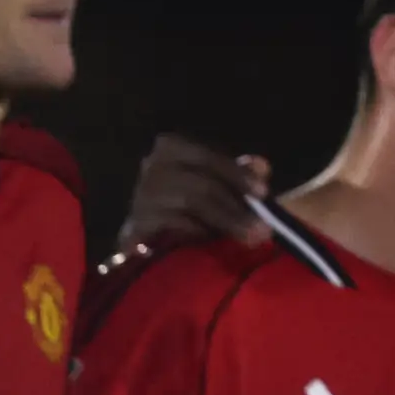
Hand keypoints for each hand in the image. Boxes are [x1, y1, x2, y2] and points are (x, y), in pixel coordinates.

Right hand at [118, 135, 268, 255]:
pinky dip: (194, 234)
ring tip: (250, 239)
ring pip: (189, 205)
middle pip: (199, 185)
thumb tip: (261, 166)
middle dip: (235, 208)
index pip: (205, 157)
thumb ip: (238, 175)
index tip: (263, 193)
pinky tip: (211, 243)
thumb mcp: (218, 184)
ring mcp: (138, 201)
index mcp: (170, 148)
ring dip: (225, 222)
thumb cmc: (190, 207)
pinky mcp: (131, 231)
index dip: (236, 174)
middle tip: (263, 229)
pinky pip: (170, 229)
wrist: (147, 245)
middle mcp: (150, 169)